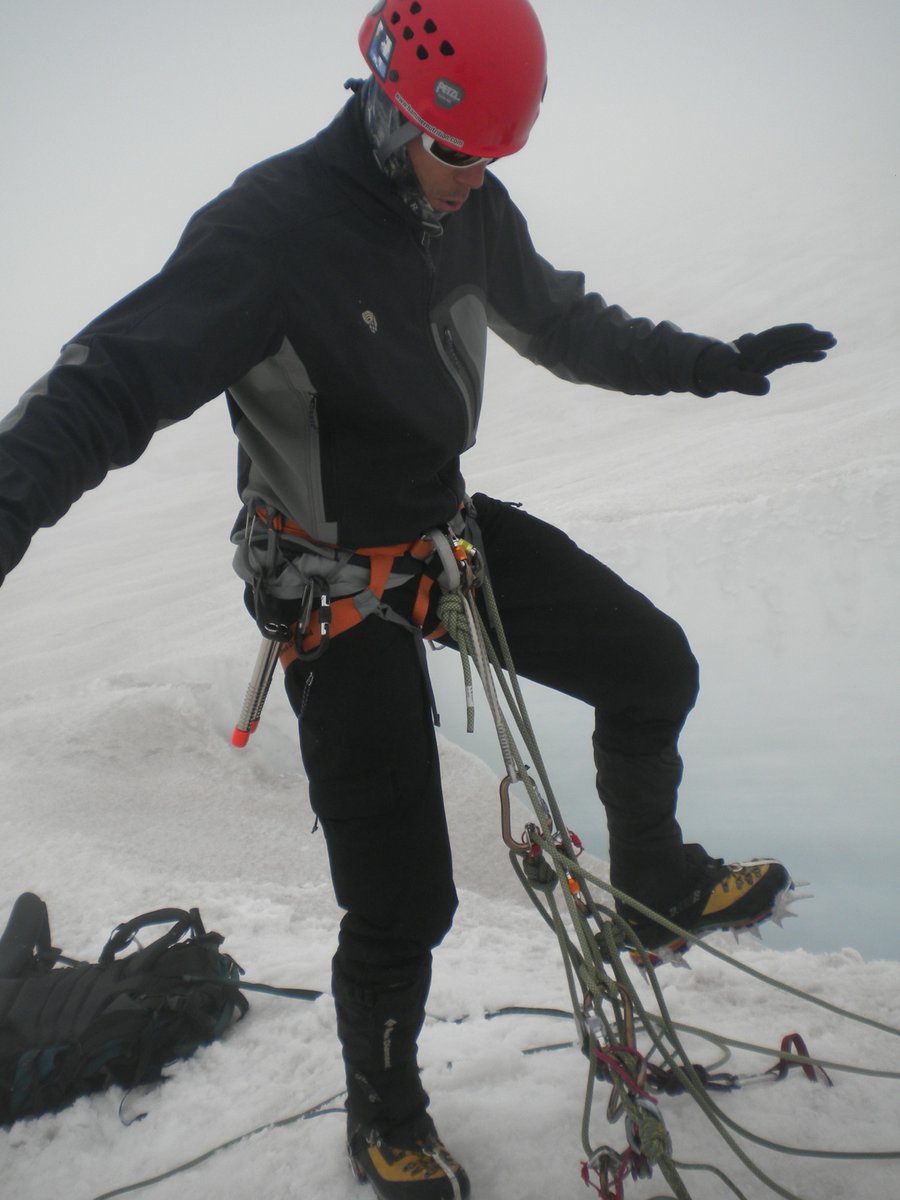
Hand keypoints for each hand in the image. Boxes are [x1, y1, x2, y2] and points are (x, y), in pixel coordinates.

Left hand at [695, 324, 835, 395]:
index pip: (774, 337)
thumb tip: (767, 388)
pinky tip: (821, 356)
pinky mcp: (771, 359)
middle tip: (830, 338)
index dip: (791, 333)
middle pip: (789, 339)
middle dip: (809, 338)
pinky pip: (791, 355)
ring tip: (832, 343)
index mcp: (752, 347)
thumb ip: (744, 383)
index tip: (809, 330)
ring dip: (811, 344)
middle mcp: (763, 346)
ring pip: (792, 345)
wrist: (708, 367)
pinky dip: (805, 354)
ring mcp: (768, 352)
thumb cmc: (715, 372)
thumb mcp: (726, 380)